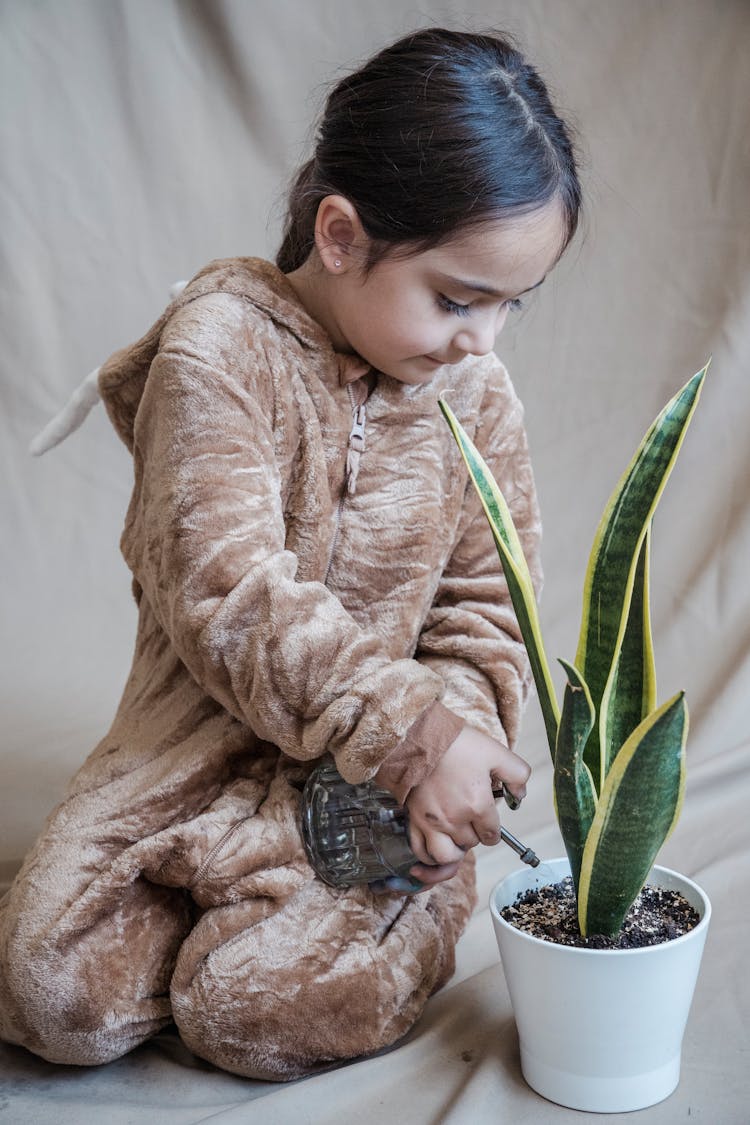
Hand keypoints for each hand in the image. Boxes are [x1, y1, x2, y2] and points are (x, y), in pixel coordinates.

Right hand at [405, 725, 529, 877]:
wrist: (420, 737)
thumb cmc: (456, 744)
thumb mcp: (496, 752)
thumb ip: (517, 775)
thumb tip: (519, 796)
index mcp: (478, 804)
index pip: (492, 835)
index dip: (492, 829)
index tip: (488, 821)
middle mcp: (455, 819)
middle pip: (471, 843)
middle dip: (474, 833)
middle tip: (470, 818)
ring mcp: (432, 822)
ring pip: (447, 855)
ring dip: (454, 849)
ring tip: (455, 835)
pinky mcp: (414, 820)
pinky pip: (421, 851)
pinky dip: (429, 855)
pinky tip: (435, 844)